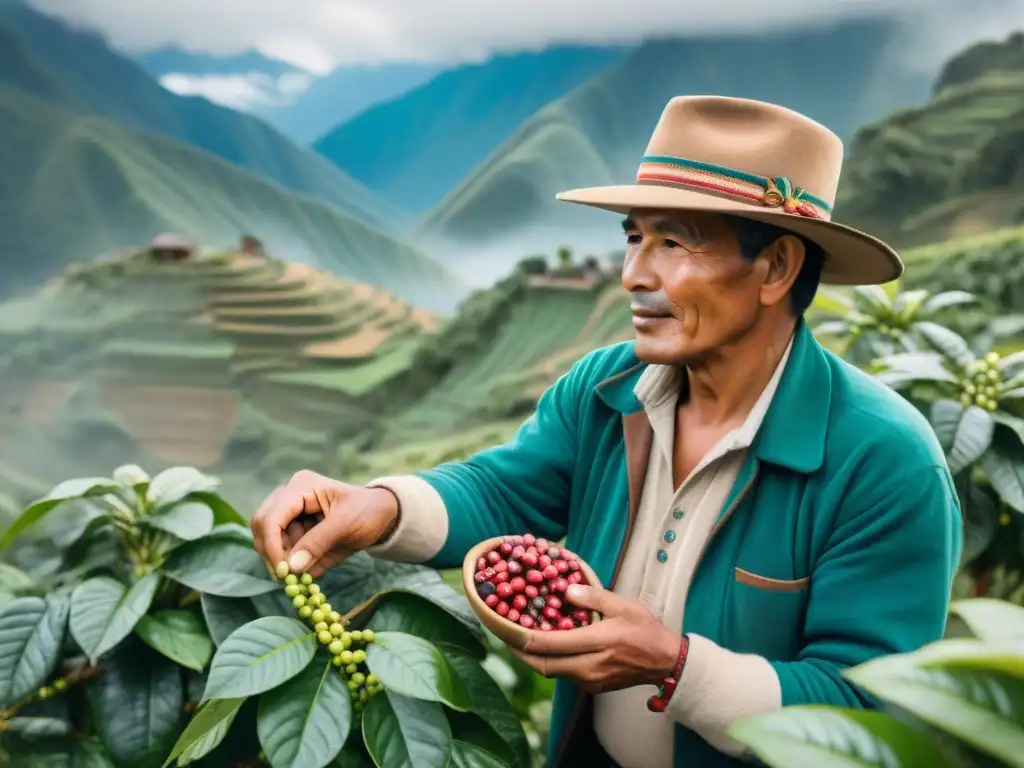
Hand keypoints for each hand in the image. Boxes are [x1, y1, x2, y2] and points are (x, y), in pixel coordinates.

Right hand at [250, 470, 398, 577]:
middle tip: (287, 577)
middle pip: (262, 526)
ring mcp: (290, 514)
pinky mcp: (294, 530)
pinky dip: (289, 565)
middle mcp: (290, 497)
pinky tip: (305, 572)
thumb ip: (318, 543)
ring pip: (267, 540)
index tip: (281, 571)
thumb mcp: (347, 524)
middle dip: (271, 553)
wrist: (383, 517)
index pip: (272, 516)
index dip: (271, 544)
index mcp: (301, 487)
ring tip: (300, 575)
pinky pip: (281, 550)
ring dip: (280, 561)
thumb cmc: (368, 511)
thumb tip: (291, 568)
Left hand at [508, 584, 680, 693]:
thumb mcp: (623, 606)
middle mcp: (590, 667)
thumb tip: (566, 591)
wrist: (666, 663)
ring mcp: (591, 681)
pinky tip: (545, 648)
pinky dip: (550, 661)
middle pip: (543, 664)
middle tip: (503, 636)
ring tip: (519, 639)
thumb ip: (593, 598)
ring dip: (533, 658)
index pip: (549, 644)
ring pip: (552, 671)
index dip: (522, 638)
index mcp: (597, 643)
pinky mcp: (593, 687)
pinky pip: (564, 674)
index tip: (504, 628)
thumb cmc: (646, 630)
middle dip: (519, 652)